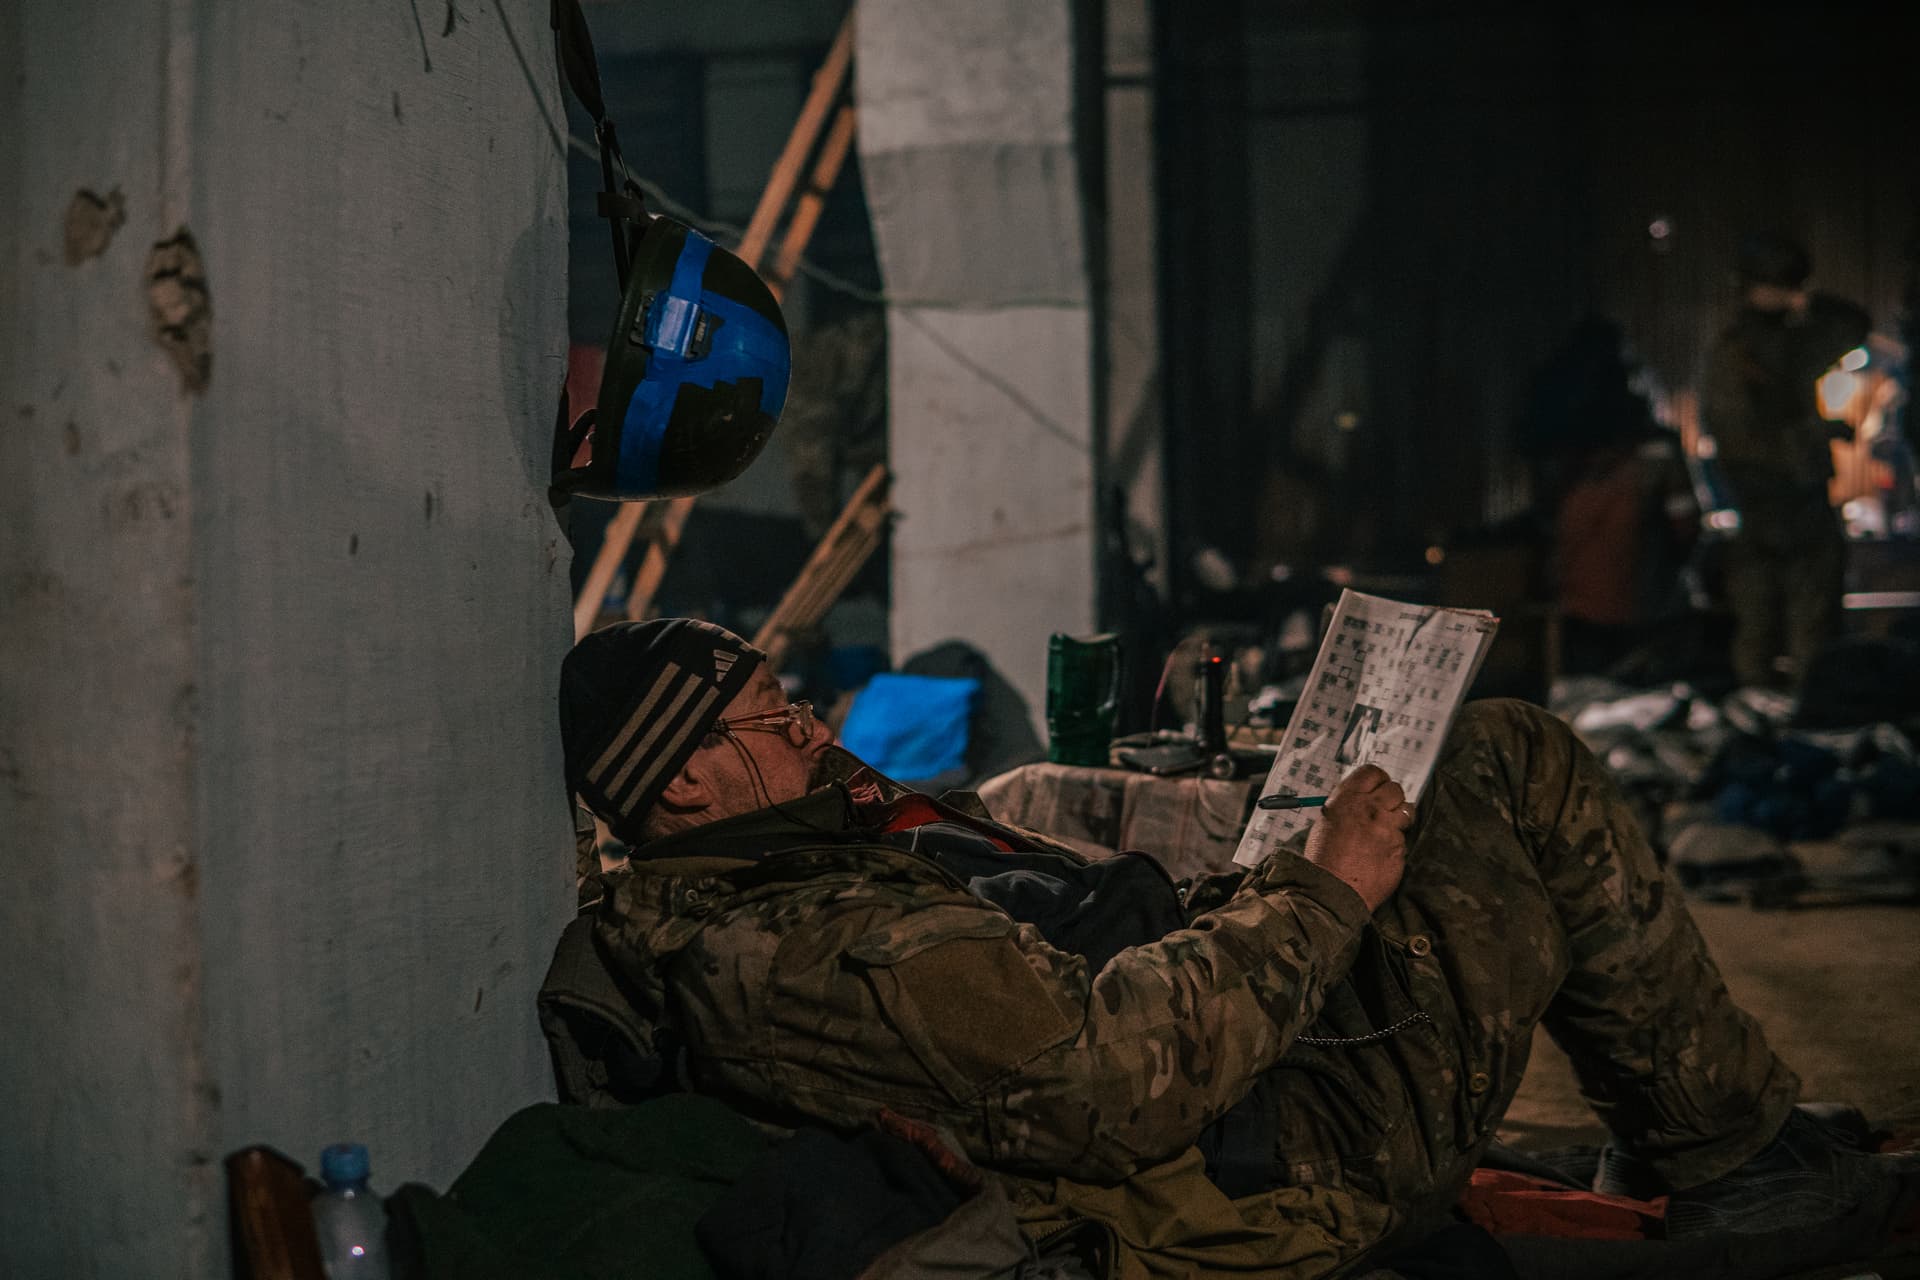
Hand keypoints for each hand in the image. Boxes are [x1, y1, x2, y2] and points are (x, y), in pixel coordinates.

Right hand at [1302, 764, 1411, 911]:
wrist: (1332, 890)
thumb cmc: (1324, 858)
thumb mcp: (1327, 821)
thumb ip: (1348, 806)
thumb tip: (1363, 799)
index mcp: (1348, 799)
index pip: (1373, 772)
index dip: (1377, 779)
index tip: (1378, 787)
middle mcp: (1370, 809)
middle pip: (1394, 789)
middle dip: (1391, 798)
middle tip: (1383, 810)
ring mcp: (1388, 828)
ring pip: (1407, 811)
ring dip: (1399, 817)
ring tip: (1386, 830)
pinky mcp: (1399, 848)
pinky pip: (1403, 838)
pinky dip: (1395, 843)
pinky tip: (1381, 853)